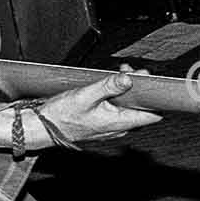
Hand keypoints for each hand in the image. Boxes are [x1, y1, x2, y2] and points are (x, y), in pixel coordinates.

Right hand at [32, 70, 161, 149]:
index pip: (152, 115)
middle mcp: (118, 128)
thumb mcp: (86, 95)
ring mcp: (111, 127)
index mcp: (119, 123)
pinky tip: (109, 85)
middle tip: (130, 72)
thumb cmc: (61, 116)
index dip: (156, 97)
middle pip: (141, 107)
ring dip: (127, 90)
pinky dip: (117, 96)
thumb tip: (129, 79)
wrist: (43, 128)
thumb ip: (109, 86)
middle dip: (140, 88)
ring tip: (119, 74)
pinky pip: (118, 109)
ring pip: (129, 107)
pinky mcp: (103, 123)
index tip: (152, 82)